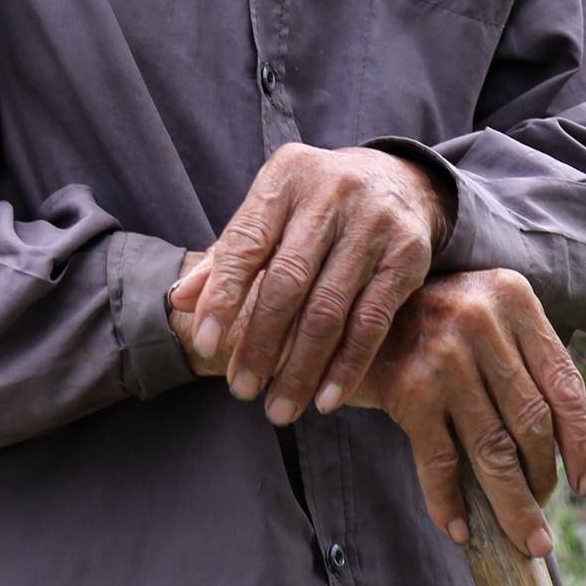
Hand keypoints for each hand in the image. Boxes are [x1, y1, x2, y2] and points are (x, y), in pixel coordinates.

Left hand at [169, 143, 446, 425]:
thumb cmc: (316, 205)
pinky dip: (346, 366)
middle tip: (241, 389)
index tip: (206, 344)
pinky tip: (325, 399)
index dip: (222, 296)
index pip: (246, 243)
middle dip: (261, 343)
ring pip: (329, 309)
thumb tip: (178, 300)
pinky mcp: (407, 255)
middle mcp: (332, 194)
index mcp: (286, 177)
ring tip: (279, 408)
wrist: (398, 179)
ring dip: (300, 368)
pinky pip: (371, 322)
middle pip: (287, 282)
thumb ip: (228, 254)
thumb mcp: (272, 211)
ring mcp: (374, 223)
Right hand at [350, 268, 585, 559]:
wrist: (345, 311)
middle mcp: (482, 320)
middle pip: (531, 422)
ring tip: (525, 540)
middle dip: (543, 482)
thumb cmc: (428, 323)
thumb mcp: (483, 316)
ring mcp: (445, 354)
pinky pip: (440, 461)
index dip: (581, 442)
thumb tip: (567, 448)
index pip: (565, 383)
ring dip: (512, 505)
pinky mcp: (408, 388)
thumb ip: (521, 360)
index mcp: (513, 299)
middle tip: (544, 524)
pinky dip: (449, 502)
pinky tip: (459, 529)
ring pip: (493, 449)